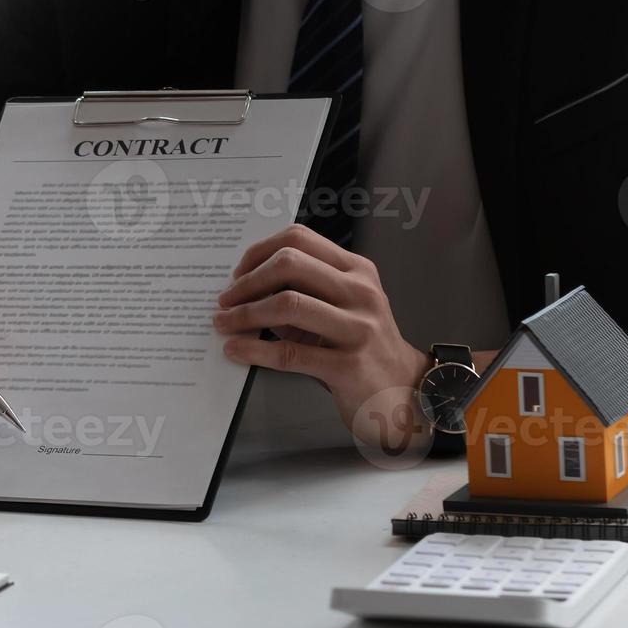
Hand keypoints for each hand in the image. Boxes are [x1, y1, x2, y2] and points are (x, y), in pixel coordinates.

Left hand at [211, 224, 429, 428]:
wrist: (403, 390)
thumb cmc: (362, 346)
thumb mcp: (340, 307)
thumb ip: (303, 290)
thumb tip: (245, 286)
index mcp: (357, 270)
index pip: (299, 238)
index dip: (260, 252)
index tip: (238, 273)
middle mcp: (361, 292)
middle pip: (290, 264)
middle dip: (247, 282)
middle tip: (225, 299)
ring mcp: (358, 328)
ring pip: (286, 305)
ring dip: (244, 314)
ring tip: (223, 324)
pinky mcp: (349, 365)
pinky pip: (289, 353)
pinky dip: (253, 350)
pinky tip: (236, 350)